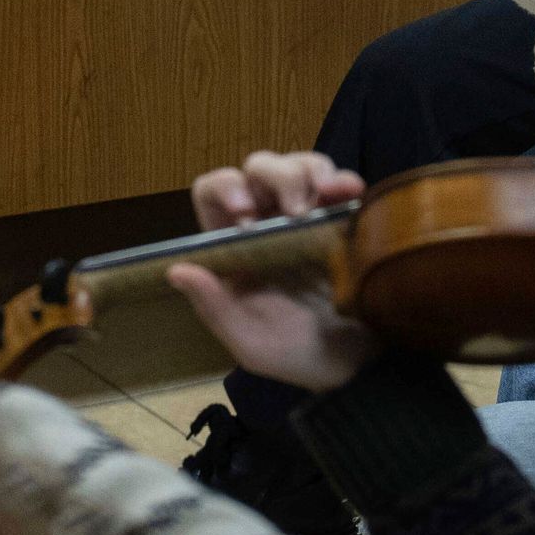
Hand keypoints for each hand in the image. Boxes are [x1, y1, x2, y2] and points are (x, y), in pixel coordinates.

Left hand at [166, 150, 377, 394]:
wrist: (358, 370)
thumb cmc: (297, 356)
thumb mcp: (251, 342)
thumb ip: (214, 307)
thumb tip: (176, 271)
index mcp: (235, 245)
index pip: (214, 192)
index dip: (224, 189)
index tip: (245, 216)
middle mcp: (267, 220)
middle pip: (259, 169)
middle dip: (276, 176)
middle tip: (296, 211)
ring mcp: (308, 216)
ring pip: (299, 165)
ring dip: (309, 172)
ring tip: (327, 197)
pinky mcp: (343, 218)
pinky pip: (339, 184)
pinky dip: (343, 180)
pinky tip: (352, 190)